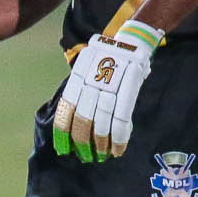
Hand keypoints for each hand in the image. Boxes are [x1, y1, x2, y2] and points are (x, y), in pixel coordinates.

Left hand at [52, 21, 162, 161]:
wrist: (133, 40)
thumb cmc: (108, 60)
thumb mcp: (88, 70)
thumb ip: (80, 93)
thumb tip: (73, 125)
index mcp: (78, 77)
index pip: (65, 109)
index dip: (63, 132)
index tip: (63, 150)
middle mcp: (92, 80)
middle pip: (83, 118)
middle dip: (82, 142)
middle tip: (84, 156)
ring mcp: (111, 83)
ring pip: (102, 121)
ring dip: (101, 143)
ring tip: (100, 156)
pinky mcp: (130, 86)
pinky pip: (122, 118)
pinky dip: (119, 137)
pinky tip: (117, 150)